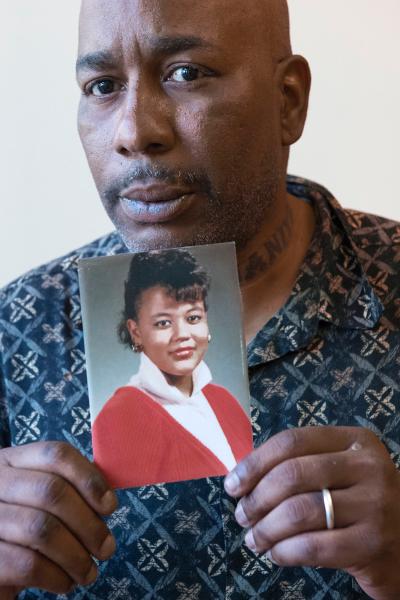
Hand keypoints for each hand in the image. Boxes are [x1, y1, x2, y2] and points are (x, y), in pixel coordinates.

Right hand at [0, 441, 117, 594]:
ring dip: (76, 556)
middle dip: (88, 523)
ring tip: (89, 572)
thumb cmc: (22, 531)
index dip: (90, 478)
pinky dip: (56, 576)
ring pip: (42, 530)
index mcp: (13, 462)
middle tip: (106, 548)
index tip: (110, 505)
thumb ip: (70, 489)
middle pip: (52, 492)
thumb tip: (106, 497)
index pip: (57, 455)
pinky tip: (65, 582)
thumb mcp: (39, 500)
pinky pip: (28, 565)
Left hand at [224, 426, 399, 599]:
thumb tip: (243, 478)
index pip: (292, 441)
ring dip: (265, 528)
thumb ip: (302, 465)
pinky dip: (284, 552)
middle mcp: (368, 466)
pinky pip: (312, 546)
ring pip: (298, 511)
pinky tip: (276, 554)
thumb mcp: (342, 471)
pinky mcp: (373, 543)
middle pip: (291, 474)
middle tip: (241, 515)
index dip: (255, 462)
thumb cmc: (362, 504)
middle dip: (256, 498)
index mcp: (354, 440)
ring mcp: (375, 504)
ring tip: (254, 538)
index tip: (233, 484)